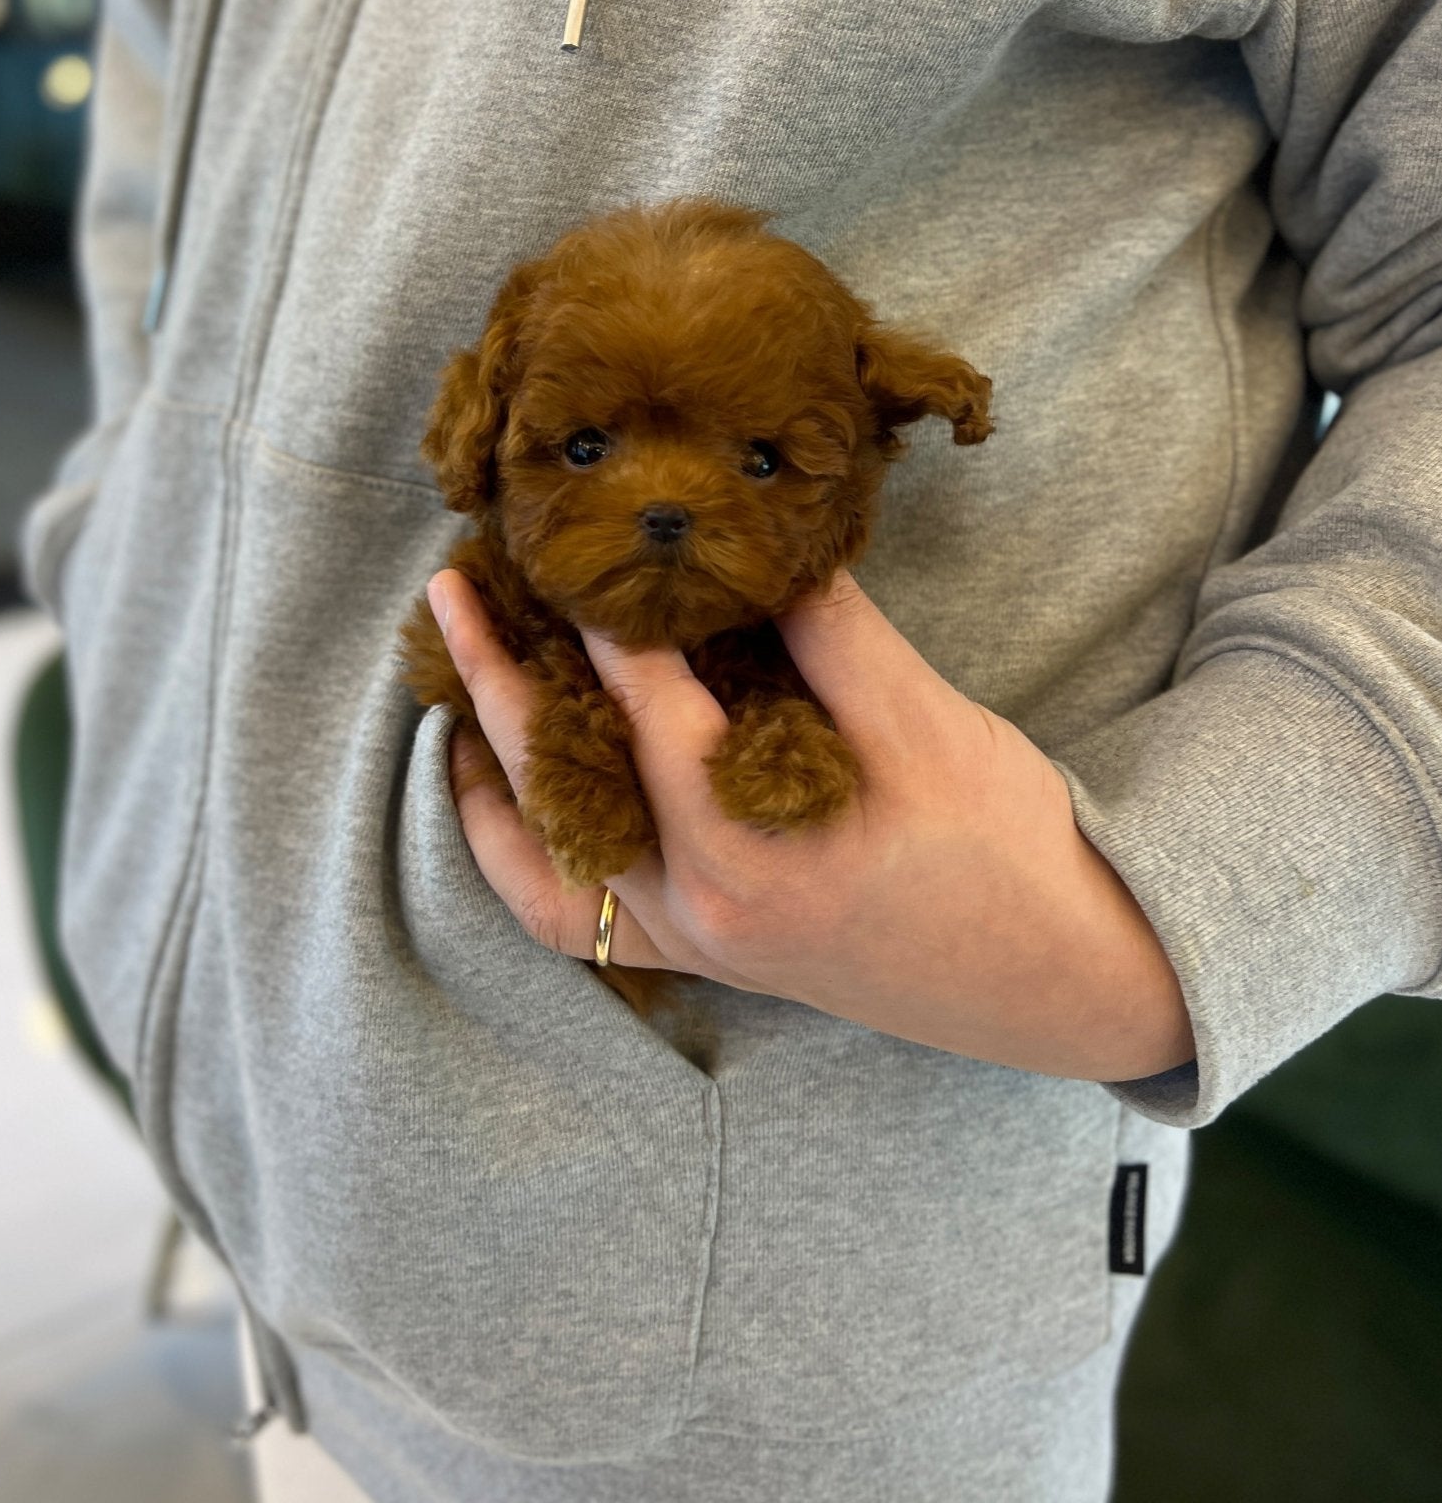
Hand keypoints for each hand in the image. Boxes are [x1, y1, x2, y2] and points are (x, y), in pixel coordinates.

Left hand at [428, 567, 1194, 1081]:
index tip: (565, 538)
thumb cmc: (1004, 846)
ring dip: (492, 777)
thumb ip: (833, 632)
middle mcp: (701, 906)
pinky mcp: (708, 956)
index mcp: (750, 846)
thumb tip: (760, 544)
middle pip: (564, 776)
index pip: (645, 705)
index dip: (600, 613)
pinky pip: (576, 923)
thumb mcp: (930, 723)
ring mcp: (697, 942)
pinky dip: (525, 859)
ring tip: (455, 691)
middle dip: (497, 673)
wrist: (1060, 975)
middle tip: (451, 586)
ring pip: (545, 867)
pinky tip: (508, 795)